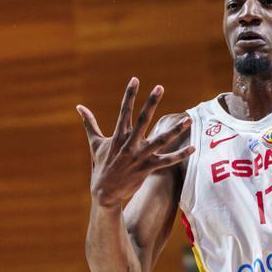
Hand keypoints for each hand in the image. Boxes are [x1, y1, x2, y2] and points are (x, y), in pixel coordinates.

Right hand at [76, 79, 193, 207]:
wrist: (104, 192)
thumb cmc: (101, 165)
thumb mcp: (95, 143)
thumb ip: (90, 123)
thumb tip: (79, 107)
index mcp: (118, 135)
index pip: (124, 111)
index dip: (129, 95)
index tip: (135, 79)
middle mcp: (130, 144)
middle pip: (142, 120)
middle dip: (151, 103)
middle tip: (159, 87)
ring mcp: (139, 156)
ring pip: (160, 140)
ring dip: (175, 130)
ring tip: (188, 120)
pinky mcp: (147, 168)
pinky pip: (167, 161)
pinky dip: (180, 155)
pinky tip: (193, 148)